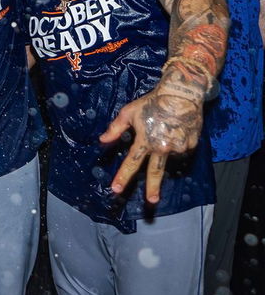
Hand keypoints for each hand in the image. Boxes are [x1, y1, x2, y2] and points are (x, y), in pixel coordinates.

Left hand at [100, 87, 202, 202]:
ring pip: (169, 156)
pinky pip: (181, 149)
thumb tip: (102, 140)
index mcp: (145, 140)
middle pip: (155, 172)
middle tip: (152, 200)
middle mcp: (162, 146)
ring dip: (166, 150)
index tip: (116, 189)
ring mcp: (178, 146)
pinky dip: (176, 143)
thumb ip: (115, 128)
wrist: (181, 93)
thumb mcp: (129, 112)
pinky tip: (175, 130)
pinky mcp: (192, 144)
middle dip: (153, 188)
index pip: (131, 163)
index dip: (123, 177)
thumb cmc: (152, 102)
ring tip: (166, 130)